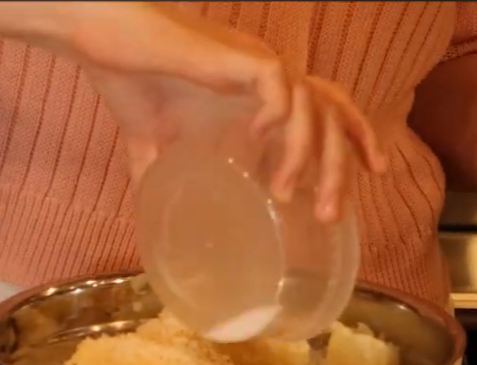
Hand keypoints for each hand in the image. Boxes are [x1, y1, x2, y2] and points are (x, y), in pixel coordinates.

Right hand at [65, 2, 385, 221]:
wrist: (101, 36)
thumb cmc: (128, 76)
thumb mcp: (149, 139)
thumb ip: (158, 170)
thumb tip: (150, 213)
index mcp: (260, 89)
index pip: (330, 107)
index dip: (357, 137)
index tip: (376, 172)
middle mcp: (269, 75)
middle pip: (332, 117)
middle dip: (339, 170)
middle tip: (330, 215)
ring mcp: (256, 64)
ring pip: (315, 107)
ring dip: (308, 156)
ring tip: (286, 197)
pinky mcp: (238, 57)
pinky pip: (281, 86)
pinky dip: (280, 117)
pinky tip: (260, 139)